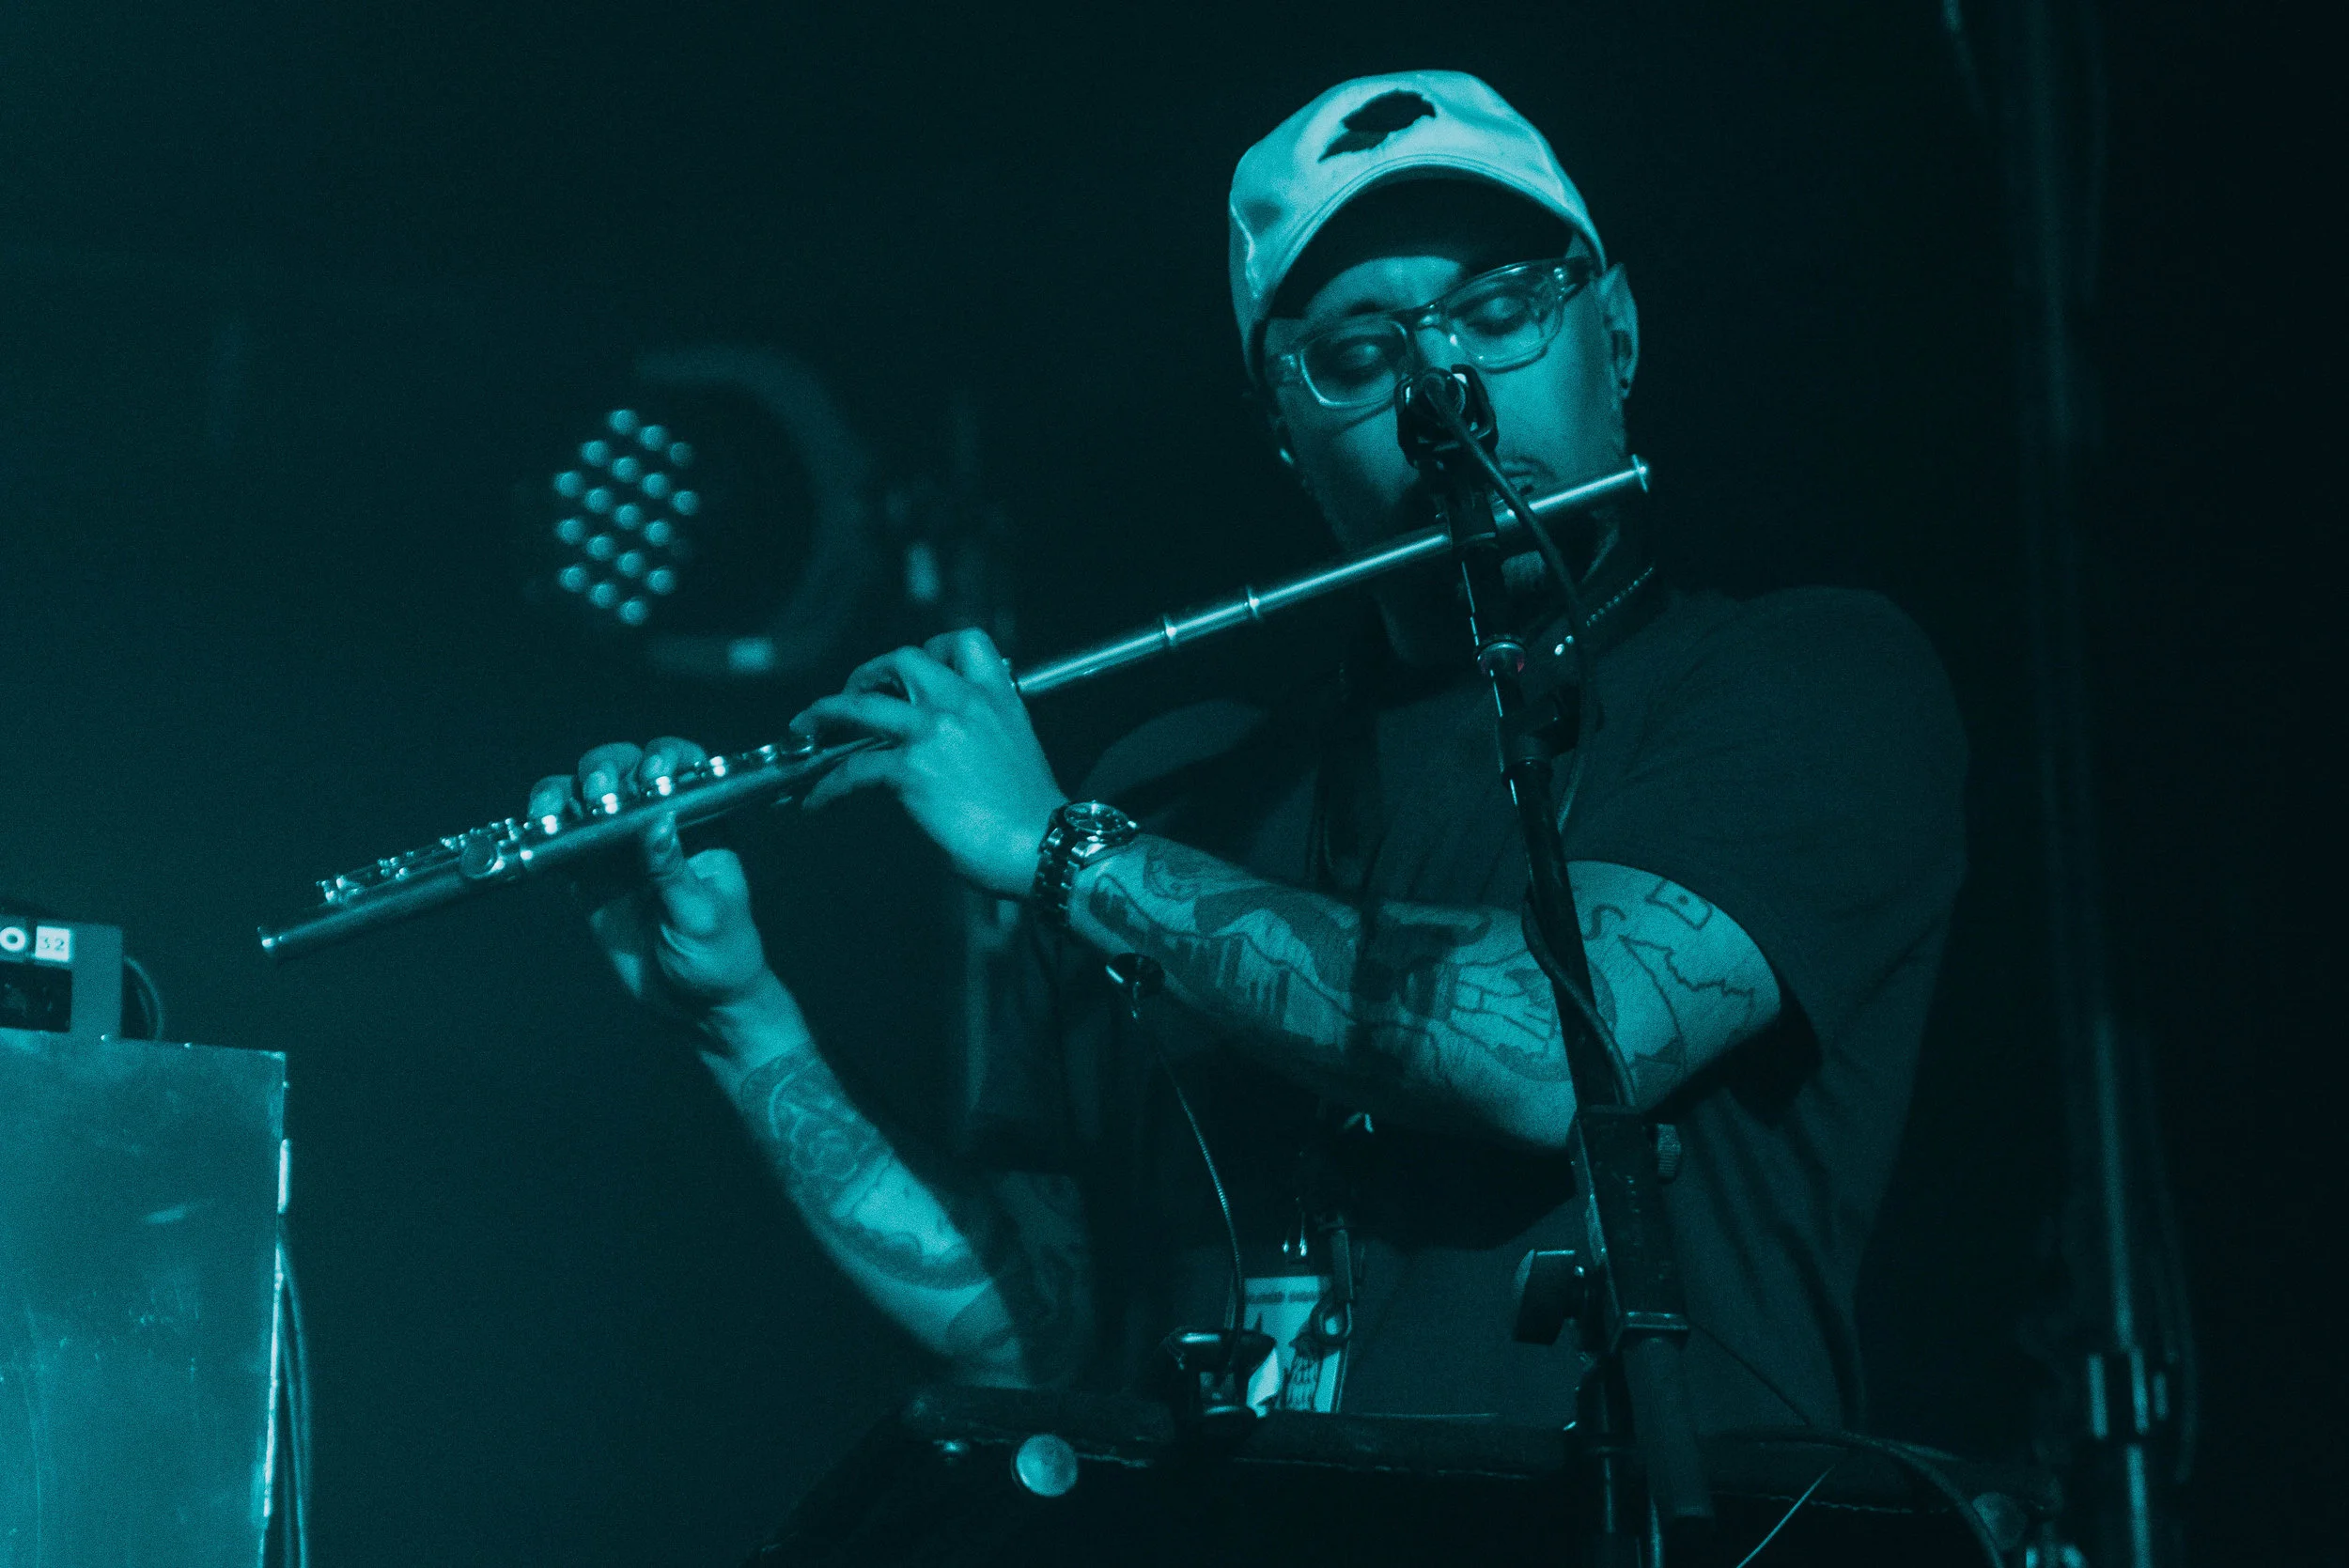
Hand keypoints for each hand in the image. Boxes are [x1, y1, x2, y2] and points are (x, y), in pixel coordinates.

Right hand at [527, 737, 773, 1023]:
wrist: (697, 1005)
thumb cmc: (720, 956)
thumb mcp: (703, 915)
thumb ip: (675, 871)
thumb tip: (657, 821)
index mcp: (699, 824)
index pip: (683, 769)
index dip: (665, 757)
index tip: (653, 773)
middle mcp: (657, 825)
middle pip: (625, 771)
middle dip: (607, 769)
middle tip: (601, 792)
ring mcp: (619, 848)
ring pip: (584, 799)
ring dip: (566, 793)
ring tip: (555, 810)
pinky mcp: (589, 877)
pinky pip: (560, 841)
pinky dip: (544, 829)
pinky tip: (538, 829)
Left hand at [791, 628, 1067, 898]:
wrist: (1044, 848)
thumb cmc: (1033, 816)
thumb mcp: (1014, 753)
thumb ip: (977, 736)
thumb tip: (936, 749)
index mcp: (997, 697)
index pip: (964, 642)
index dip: (931, 651)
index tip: (910, 674)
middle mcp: (964, 703)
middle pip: (901, 660)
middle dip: (867, 675)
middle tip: (851, 698)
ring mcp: (934, 733)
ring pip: (860, 706)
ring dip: (823, 716)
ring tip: (804, 731)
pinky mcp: (911, 770)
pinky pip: (853, 769)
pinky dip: (827, 787)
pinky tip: (817, 803)